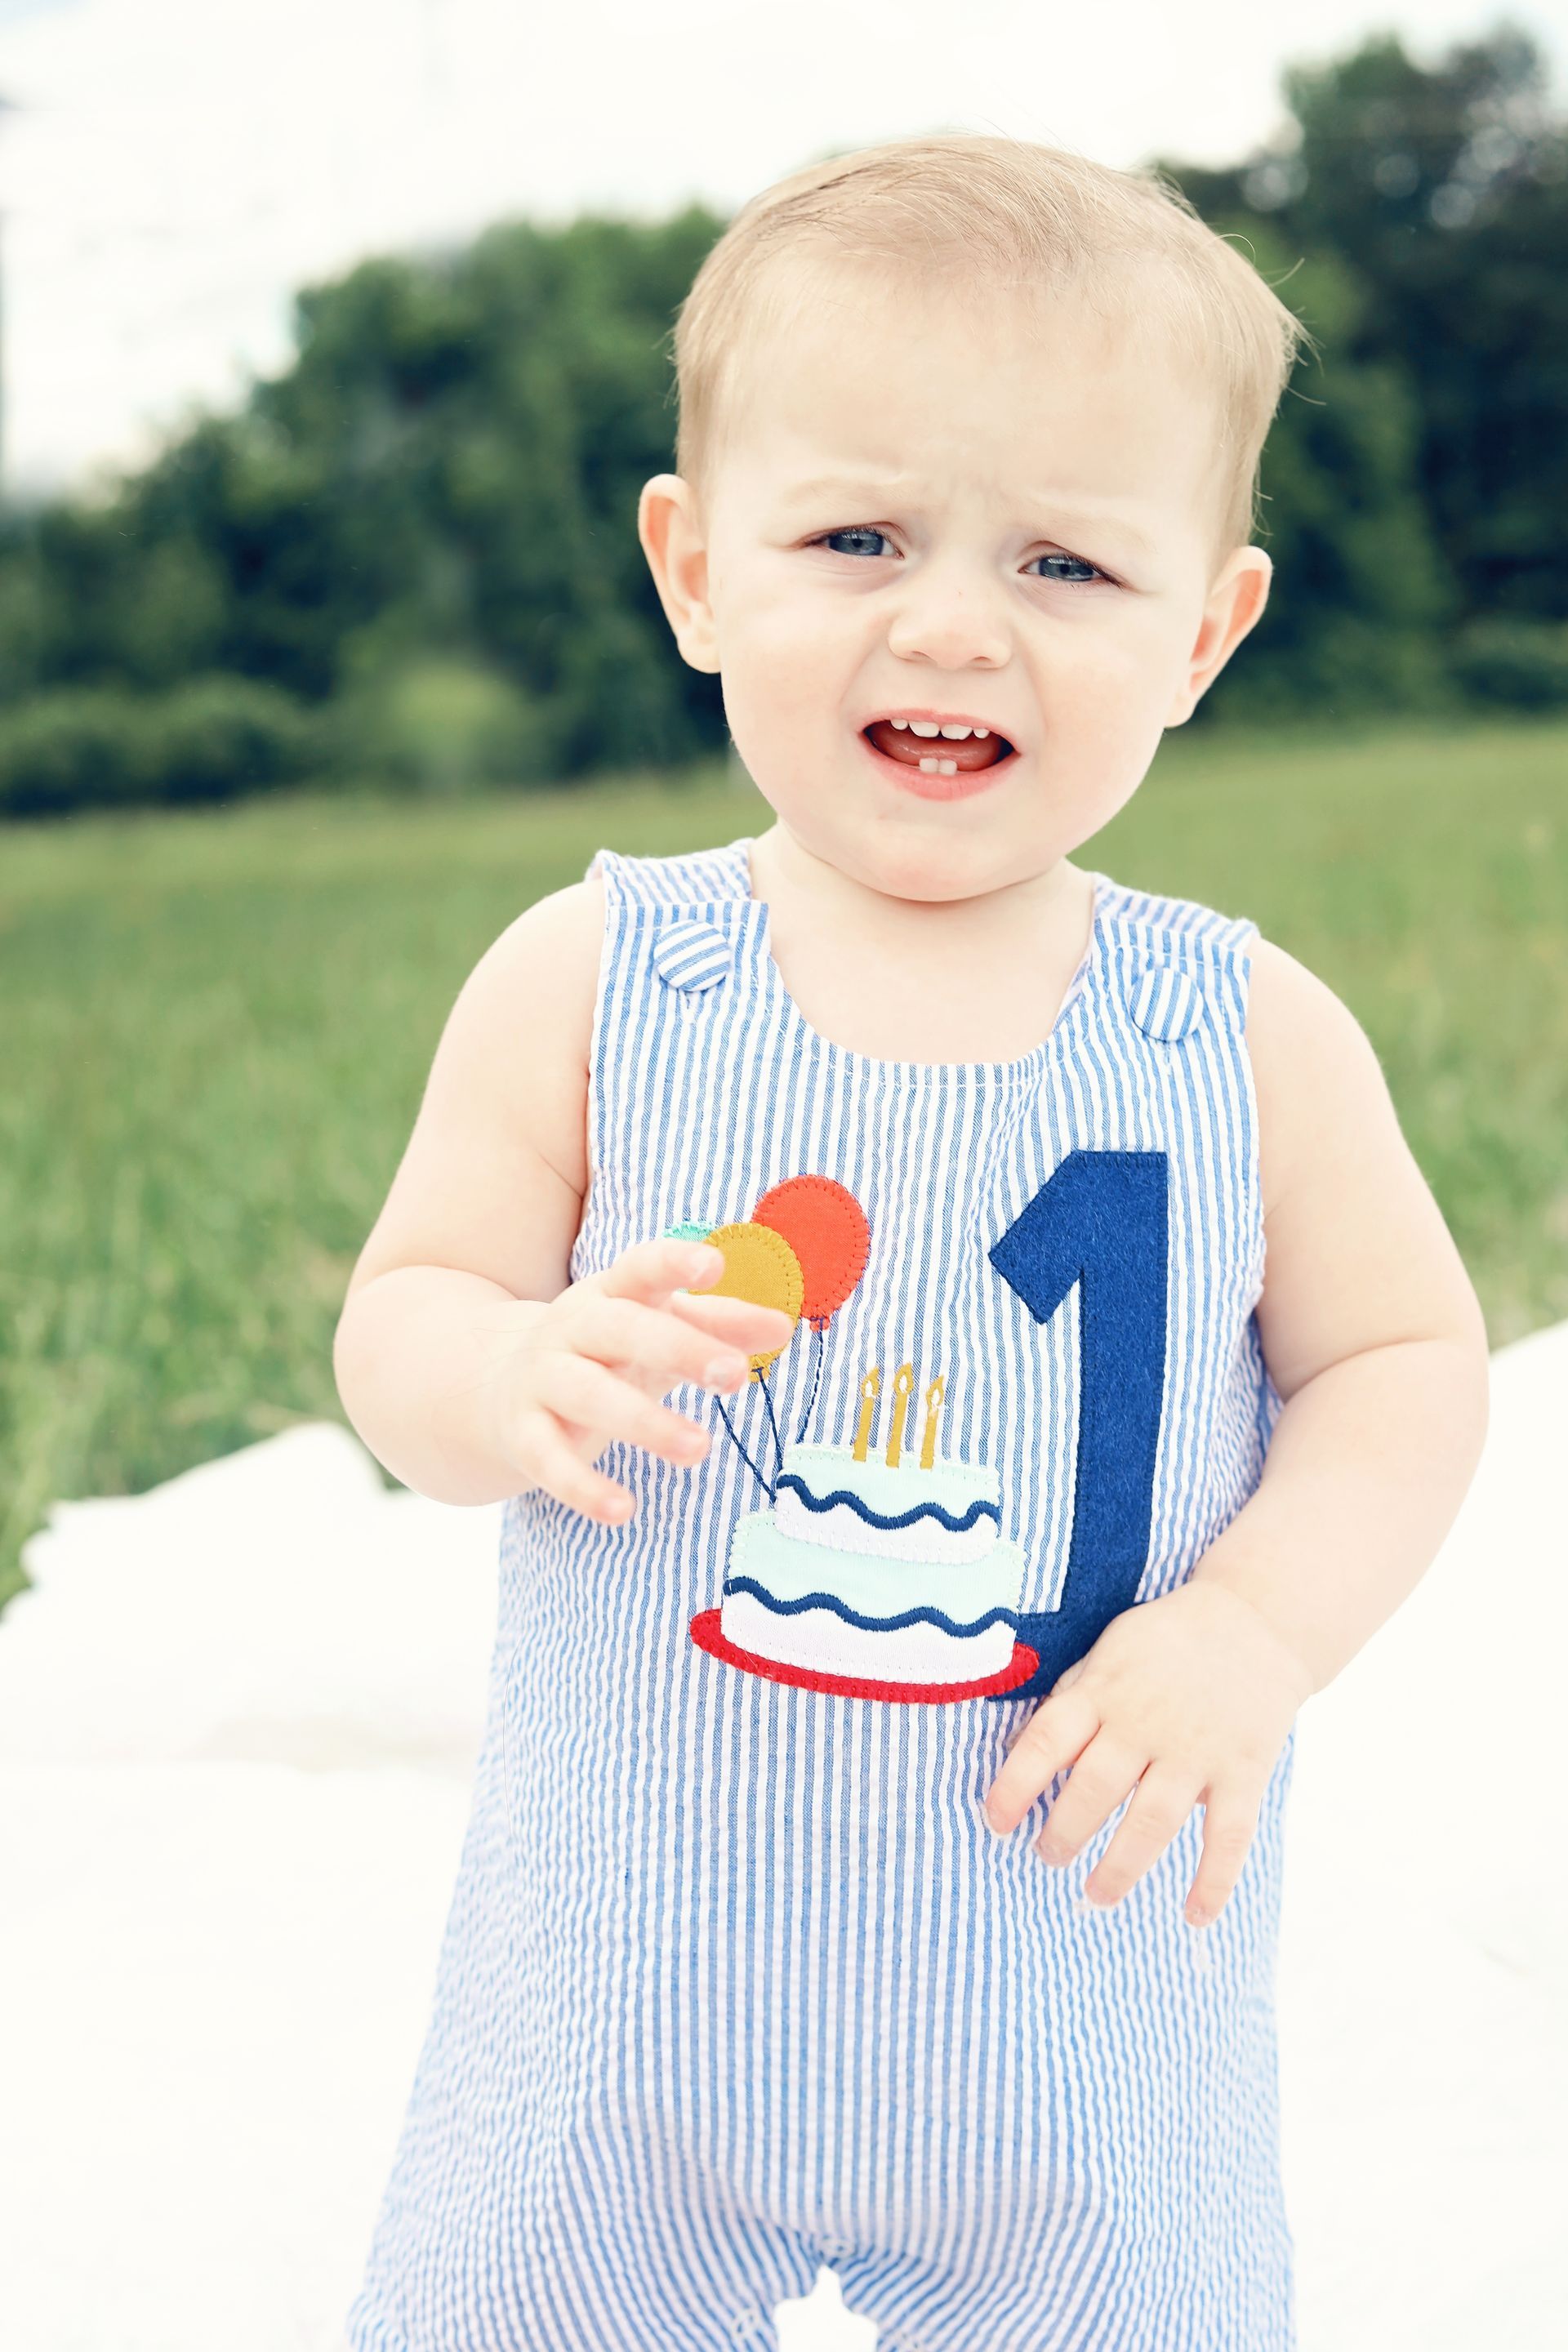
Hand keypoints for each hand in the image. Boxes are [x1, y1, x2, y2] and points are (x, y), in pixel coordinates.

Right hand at [497, 1236, 793, 1522]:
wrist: (497, 1387)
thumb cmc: (608, 1351)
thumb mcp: (661, 1328)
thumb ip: (720, 1324)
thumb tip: (782, 1326)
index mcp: (612, 1293)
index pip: (641, 1268)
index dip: (673, 1262)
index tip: (713, 1264)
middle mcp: (572, 1327)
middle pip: (622, 1330)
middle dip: (679, 1349)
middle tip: (734, 1375)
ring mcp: (543, 1379)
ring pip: (589, 1396)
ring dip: (644, 1422)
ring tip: (699, 1448)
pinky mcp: (524, 1434)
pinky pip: (548, 1461)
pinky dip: (582, 1488)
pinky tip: (622, 1511)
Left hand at [982, 1579, 1314, 1926]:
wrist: (1254, 1619)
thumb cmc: (1164, 1642)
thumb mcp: (1106, 1651)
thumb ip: (1067, 1699)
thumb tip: (1013, 1753)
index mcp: (1104, 1691)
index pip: (1046, 1741)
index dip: (1014, 1786)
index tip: (995, 1823)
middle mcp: (1145, 1722)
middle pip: (1095, 1789)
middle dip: (1064, 1834)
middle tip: (1048, 1858)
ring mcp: (1197, 1750)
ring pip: (1153, 1820)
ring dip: (1121, 1867)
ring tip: (1097, 1896)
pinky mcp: (1243, 1770)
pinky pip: (1229, 1835)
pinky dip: (1213, 1881)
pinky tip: (1194, 1917)